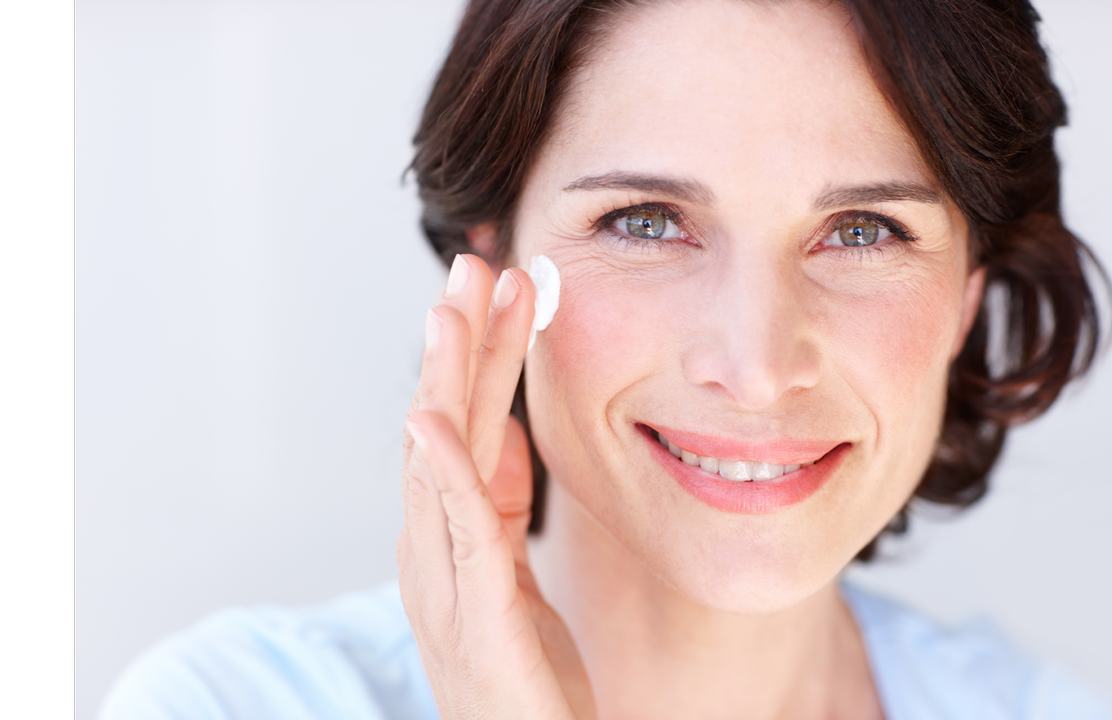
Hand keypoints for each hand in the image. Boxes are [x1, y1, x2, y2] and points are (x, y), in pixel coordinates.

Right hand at [397, 254, 595, 719]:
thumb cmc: (522, 678)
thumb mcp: (511, 574)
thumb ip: (494, 505)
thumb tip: (492, 433)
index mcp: (449, 539)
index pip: (461, 424)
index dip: (478, 353)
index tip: (498, 286)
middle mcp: (435, 554)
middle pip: (440, 427)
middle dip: (457, 343)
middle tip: (472, 263)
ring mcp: (449, 588)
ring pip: (439, 464)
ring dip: (445, 382)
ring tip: (452, 308)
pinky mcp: (480, 623)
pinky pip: (459, 536)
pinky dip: (443, 473)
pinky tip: (433, 420)